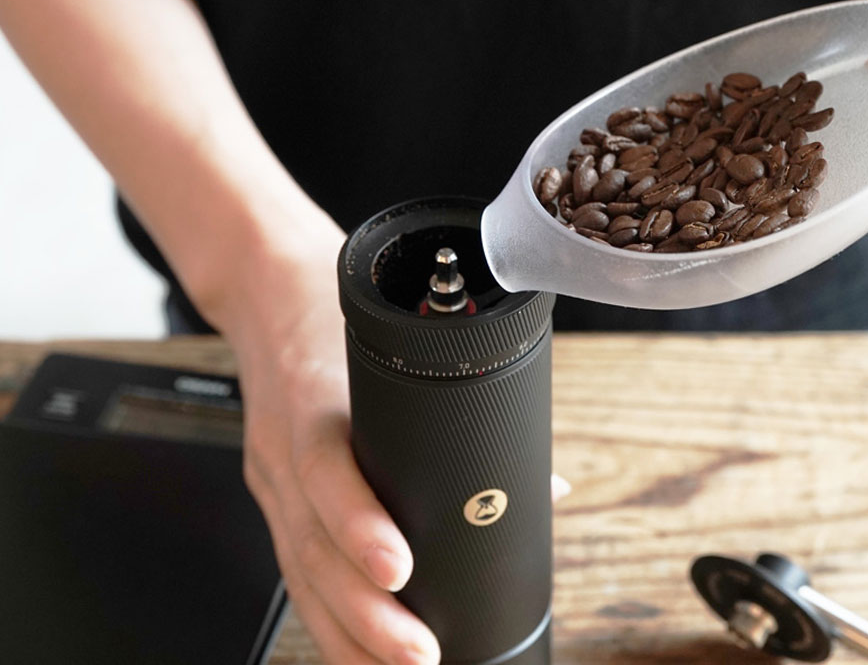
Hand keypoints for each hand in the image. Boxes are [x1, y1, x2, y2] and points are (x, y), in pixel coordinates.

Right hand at [220, 225, 568, 663]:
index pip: (325, 470)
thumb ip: (467, 410)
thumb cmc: (340, 311)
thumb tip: (550, 485)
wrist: (266, 290)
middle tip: (420, 651)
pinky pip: (292, 568)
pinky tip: (355, 654)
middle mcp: (282, 448)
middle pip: (310, 544)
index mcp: (313, 398)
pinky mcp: (269, 497)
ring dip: (346, 632)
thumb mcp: (397, 340)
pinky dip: (325, 618)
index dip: (359, 524)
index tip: (403, 567)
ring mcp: (269, 478)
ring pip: (298, 570)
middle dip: (364, 609)